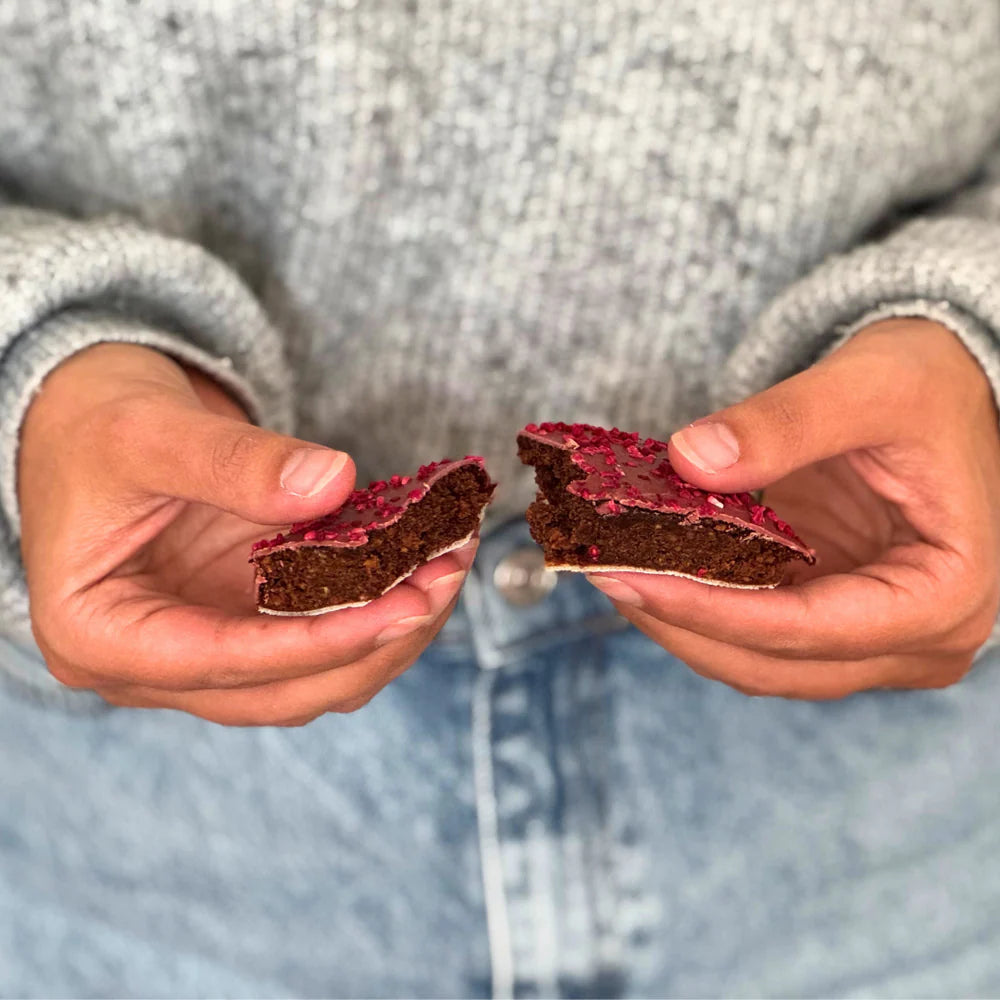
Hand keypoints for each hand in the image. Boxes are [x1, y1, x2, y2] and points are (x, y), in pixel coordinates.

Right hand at [18, 343, 474, 724]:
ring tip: (449, 563)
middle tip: (446, 575)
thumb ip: (235, 464)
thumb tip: (334, 483)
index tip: (403, 607)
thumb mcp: (148, 433)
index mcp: (100, 636)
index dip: (322, 644)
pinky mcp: (245, 623)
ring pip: (314, 678)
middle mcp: (154, 664)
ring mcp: (205, 648)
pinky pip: (321, 639)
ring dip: (388, 632)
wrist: (85, 418)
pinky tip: (420, 560)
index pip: (225, 664)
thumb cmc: (91, 427)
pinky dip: (375, 608)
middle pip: (283, 691)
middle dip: (375, 641)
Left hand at [589, 319, 999, 697]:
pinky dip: (696, 608)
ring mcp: (867, 637)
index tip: (629, 577)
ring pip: (754, 661)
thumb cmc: (927, 385)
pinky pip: (750, 632)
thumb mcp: (870, 384)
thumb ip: (785, 423)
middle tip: (601, 571)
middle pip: (773, 664)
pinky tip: (646, 567)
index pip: (811, 630)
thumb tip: (690, 460)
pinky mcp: (828, 617)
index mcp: (945, 594)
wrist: (939, 393)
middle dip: (680, 624)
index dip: (711, 612)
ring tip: (610, 568)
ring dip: (679, 623)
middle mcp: (913, 639)